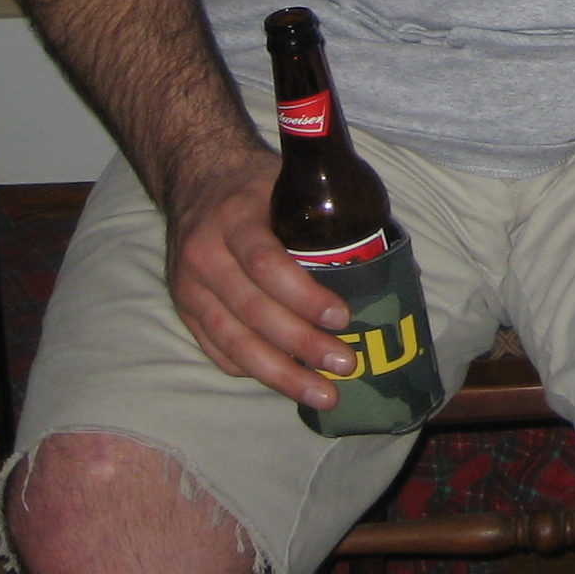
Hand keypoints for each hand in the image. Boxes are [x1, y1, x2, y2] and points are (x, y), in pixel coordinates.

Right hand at [161, 147, 361, 408]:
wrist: (195, 180)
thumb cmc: (256, 184)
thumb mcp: (289, 180)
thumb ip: (328, 213)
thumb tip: (390, 261)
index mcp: (235, 217)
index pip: (266, 263)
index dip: (304, 296)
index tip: (342, 317)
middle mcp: (205, 254)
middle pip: (252, 310)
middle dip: (301, 343)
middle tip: (344, 364)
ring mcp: (189, 287)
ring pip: (232, 341)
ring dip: (280, 373)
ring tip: (322, 393)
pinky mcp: (184, 309)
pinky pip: (218, 350)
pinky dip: (252, 369)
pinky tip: (285, 381)